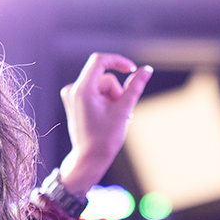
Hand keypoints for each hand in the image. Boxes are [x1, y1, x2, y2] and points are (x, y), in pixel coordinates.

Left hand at [58, 53, 153, 194]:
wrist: (89, 159)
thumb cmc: (105, 138)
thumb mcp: (123, 110)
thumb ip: (135, 87)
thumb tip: (147, 70)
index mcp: (82, 90)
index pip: (100, 60)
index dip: (118, 61)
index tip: (132, 69)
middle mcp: (73, 90)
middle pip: (104, 78)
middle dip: (116, 92)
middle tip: (123, 111)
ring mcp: (72, 96)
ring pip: (101, 86)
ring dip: (112, 99)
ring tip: (117, 117)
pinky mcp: (74, 102)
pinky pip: (94, 93)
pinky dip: (104, 101)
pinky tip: (109, 116)